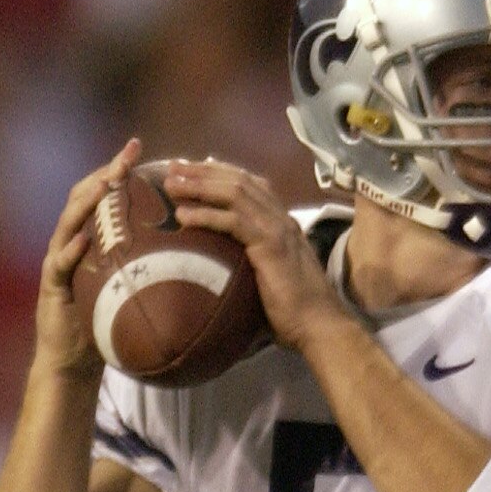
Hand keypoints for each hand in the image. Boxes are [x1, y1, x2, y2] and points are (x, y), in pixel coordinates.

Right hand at [38, 139, 141, 376]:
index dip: (119, 170)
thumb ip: (153, 266)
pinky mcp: (51, 285)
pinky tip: (85, 238)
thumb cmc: (107, 325)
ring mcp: (58, 261)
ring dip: (86, 201)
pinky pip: (60, 264)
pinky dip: (71, 250)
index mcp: (91, 238)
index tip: (140, 148)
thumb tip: (197, 253)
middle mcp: (71, 241)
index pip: (104, 195)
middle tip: (126, 154)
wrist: (74, 361)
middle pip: (84, 197)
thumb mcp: (134, 289)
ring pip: (69, 222)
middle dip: (105, 172)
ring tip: (105, 183)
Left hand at [160, 159, 347, 349]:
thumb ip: (250, 259)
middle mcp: (280, 217)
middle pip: (238, 180)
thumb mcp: (268, 274)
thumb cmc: (294, 310)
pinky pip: (234, 221)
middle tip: (172, 167)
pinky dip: (206, 215)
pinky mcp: (271, 245)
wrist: (319, 324)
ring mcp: (277, 229)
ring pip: (235, 194)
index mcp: (280, 221)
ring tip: (171, 184)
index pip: (249, 184)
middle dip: (202, 171)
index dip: (217, 172)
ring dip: (200, 186)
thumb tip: (219, 263)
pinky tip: (183, 216)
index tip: (189, 170)